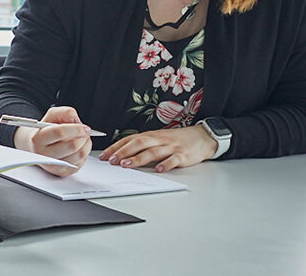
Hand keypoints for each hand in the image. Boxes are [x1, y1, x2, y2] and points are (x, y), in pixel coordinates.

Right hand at [12, 106, 92, 176]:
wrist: (38, 146)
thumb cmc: (46, 130)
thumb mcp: (52, 116)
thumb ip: (64, 113)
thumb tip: (77, 121)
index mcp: (38, 139)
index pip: (59, 132)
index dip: (76, 129)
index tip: (84, 127)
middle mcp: (44, 155)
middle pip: (72, 145)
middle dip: (83, 136)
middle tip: (84, 132)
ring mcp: (53, 166)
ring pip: (79, 155)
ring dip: (86, 144)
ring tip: (82, 138)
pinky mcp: (62, 172)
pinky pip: (81, 162)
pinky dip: (84, 153)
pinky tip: (78, 147)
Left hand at [98, 125, 216, 171]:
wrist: (201, 137)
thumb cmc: (175, 140)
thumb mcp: (157, 139)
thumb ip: (142, 146)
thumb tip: (122, 156)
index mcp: (150, 136)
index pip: (129, 140)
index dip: (116, 147)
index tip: (104, 156)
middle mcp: (158, 140)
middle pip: (138, 144)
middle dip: (123, 152)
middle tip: (111, 161)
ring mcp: (170, 147)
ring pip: (152, 152)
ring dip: (138, 158)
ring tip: (127, 165)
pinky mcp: (183, 155)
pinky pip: (173, 159)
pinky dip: (166, 164)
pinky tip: (158, 169)